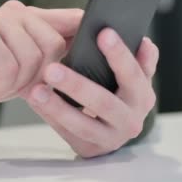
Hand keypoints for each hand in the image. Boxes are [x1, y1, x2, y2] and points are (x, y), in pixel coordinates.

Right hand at [0, 1, 82, 102]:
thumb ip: (53, 56)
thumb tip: (87, 56)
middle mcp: (17, 12)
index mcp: (34, 17)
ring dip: (18, 82)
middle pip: (54, 43)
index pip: (70, 17)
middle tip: (21, 83)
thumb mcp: (31, 67)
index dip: (85, 30)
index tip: (98, 43)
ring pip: (31, 57)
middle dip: (41, 74)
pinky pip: (9, 65)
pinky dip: (2, 84)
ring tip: (2, 83)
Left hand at [23, 28, 158, 157]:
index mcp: (143, 97)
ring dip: (57, 107)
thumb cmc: (121, 93)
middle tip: (52, 69)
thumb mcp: (135, 77)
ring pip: (82, 124)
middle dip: (77, 85)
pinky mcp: (90, 149)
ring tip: (37, 89)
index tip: (104, 33)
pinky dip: (50, 116)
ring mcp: (110, 138)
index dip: (120, 55)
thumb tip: (145, 43)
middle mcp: (131, 121)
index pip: (134, 75)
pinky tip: (36, 100)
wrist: (114, 129)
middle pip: (104, 103)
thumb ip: (141, 59)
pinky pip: (67, 132)